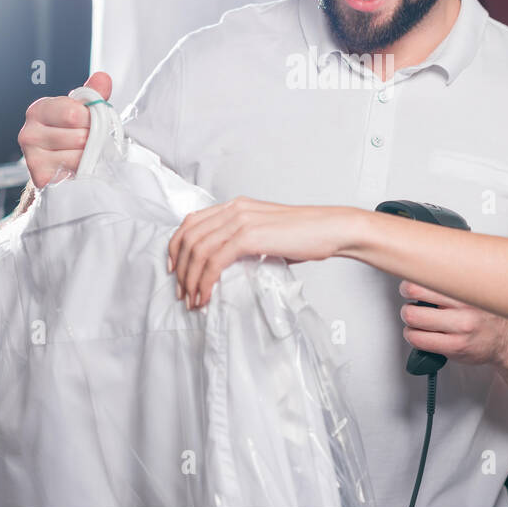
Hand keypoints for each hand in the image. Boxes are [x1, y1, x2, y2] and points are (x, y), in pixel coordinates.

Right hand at [17, 71, 110, 187]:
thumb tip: (103, 78)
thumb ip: (93, 95)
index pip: (74, 113)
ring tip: (83, 156)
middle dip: (92, 140)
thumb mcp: (81, 111)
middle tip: (89, 143)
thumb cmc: (70, 135)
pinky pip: (73, 173)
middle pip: (79, 136)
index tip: (90, 123)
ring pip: (78, 157)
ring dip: (88, 158)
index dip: (91, 119)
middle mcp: (29, 132)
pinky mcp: (39, 177)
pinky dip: (82, 172)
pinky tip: (77, 169)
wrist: (56, 168)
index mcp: (39, 109)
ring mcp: (31, 156)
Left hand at [168, 197, 357, 309]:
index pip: (192, 222)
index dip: (177, 247)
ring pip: (198, 250)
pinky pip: (215, 261)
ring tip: (193, 300)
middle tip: (182, 293)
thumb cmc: (306, 235)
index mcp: (237, 206)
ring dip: (190, 279)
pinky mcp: (249, 236)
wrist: (332, 229)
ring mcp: (241, 220)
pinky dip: (205, 281)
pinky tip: (206, 296)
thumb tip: (231, 266)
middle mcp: (234, 209)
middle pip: (189, 237)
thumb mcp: (268, 234)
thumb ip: (247, 242)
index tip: (175, 270)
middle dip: (180, 268)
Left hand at [398, 279, 507, 366]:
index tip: (411, 283)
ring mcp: (460, 327)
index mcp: (468, 286)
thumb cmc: (486, 314)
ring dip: (409, 319)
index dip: (413, 278)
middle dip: (409, 297)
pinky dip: (413, 336)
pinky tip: (421, 334)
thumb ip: (452, 279)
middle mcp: (465, 305)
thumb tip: (423, 268)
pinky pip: (418, 340)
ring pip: (413, 317)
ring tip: (417, 320)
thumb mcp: (474, 288)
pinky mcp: (455, 347)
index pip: (429, 272)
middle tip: (412, 302)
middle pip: (414, 291)